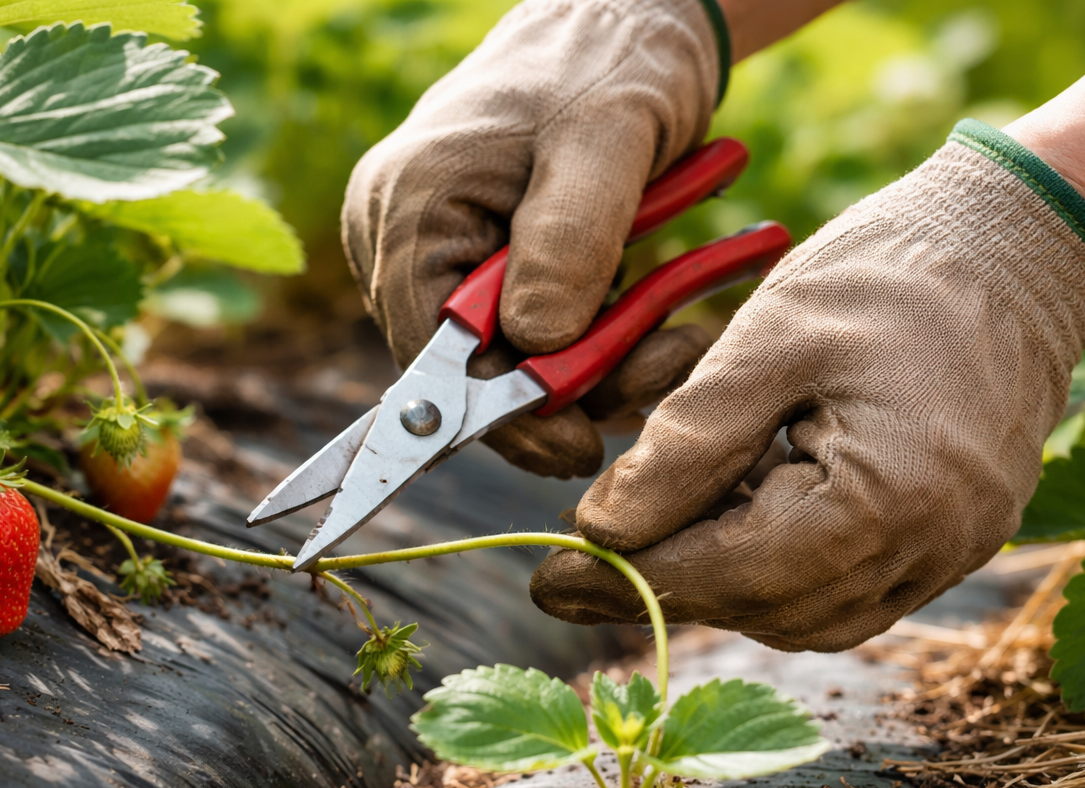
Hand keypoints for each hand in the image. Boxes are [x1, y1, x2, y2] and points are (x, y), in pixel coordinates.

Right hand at [341, 0, 725, 477]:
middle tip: (663, 360)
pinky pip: (537, 339)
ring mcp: (445, 256)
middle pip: (471, 368)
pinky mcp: (489, 269)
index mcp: (407, 207)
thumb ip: (569, 239)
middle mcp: (406, 240)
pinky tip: (664, 316)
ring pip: (513, 364)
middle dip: (570, 384)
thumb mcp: (605, 140)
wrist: (633, 19)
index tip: (576, 448)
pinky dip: (604, 344)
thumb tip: (535, 345)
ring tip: (678, 333)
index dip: (495, 413)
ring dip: (602, 367)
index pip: (426, 350)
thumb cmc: (612, 59)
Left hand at [531, 122, 1084, 649]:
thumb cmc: (891, 271)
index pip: (732, 573)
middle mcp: (931, 548)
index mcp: (890, 497)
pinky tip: (724, 518)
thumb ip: (684, 443)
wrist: (1019, 241)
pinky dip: (770, 569)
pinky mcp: (951, 539)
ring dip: (716, 583)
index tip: (550, 576)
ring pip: (801, 615)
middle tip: (579, 562)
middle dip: (666, 586)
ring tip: (649, 532)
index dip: (630, 578)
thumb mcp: (768, 340)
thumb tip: (603, 528)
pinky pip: (844, 590)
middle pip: (765, 610)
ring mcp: (951, 552)